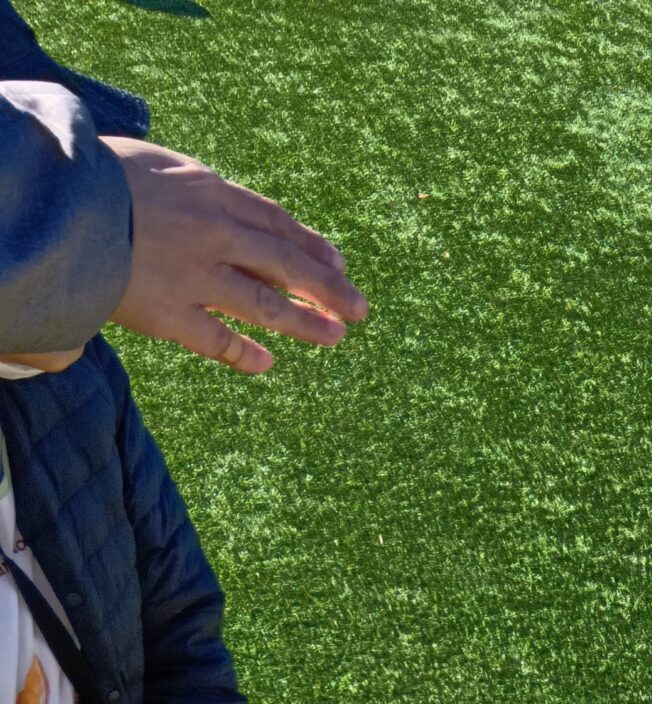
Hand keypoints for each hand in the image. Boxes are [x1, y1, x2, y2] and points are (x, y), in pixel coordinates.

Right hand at [104, 140, 367, 373]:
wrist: (62, 204)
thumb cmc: (99, 176)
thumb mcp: (158, 163)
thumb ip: (195, 186)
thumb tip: (220, 197)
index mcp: (212, 194)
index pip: (275, 222)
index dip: (310, 245)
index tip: (336, 261)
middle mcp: (215, 237)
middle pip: (286, 265)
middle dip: (328, 288)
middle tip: (360, 308)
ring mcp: (197, 278)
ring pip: (265, 305)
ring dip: (304, 323)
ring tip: (335, 336)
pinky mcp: (172, 315)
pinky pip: (219, 340)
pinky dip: (245, 354)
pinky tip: (267, 364)